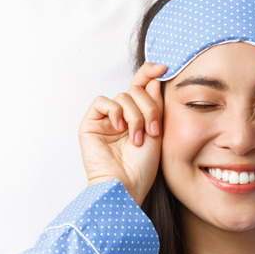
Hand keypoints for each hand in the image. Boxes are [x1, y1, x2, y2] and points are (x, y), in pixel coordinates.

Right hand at [78, 63, 166, 204]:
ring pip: (123, 96)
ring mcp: (106, 120)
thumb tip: (153, 78)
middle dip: (149, 108)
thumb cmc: (142, 167)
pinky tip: (120, 129)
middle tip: (153, 130)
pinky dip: (115, 112)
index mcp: (138, 116)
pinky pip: (103, 101)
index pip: (142, 87)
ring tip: (137, 138)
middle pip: (136, 90)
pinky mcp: (90, 124)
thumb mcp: (157, 130)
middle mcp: (121, 116)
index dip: (150, 73)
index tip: (164, 67)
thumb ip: (154, 103)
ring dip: (135, 115)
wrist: (126, 186)